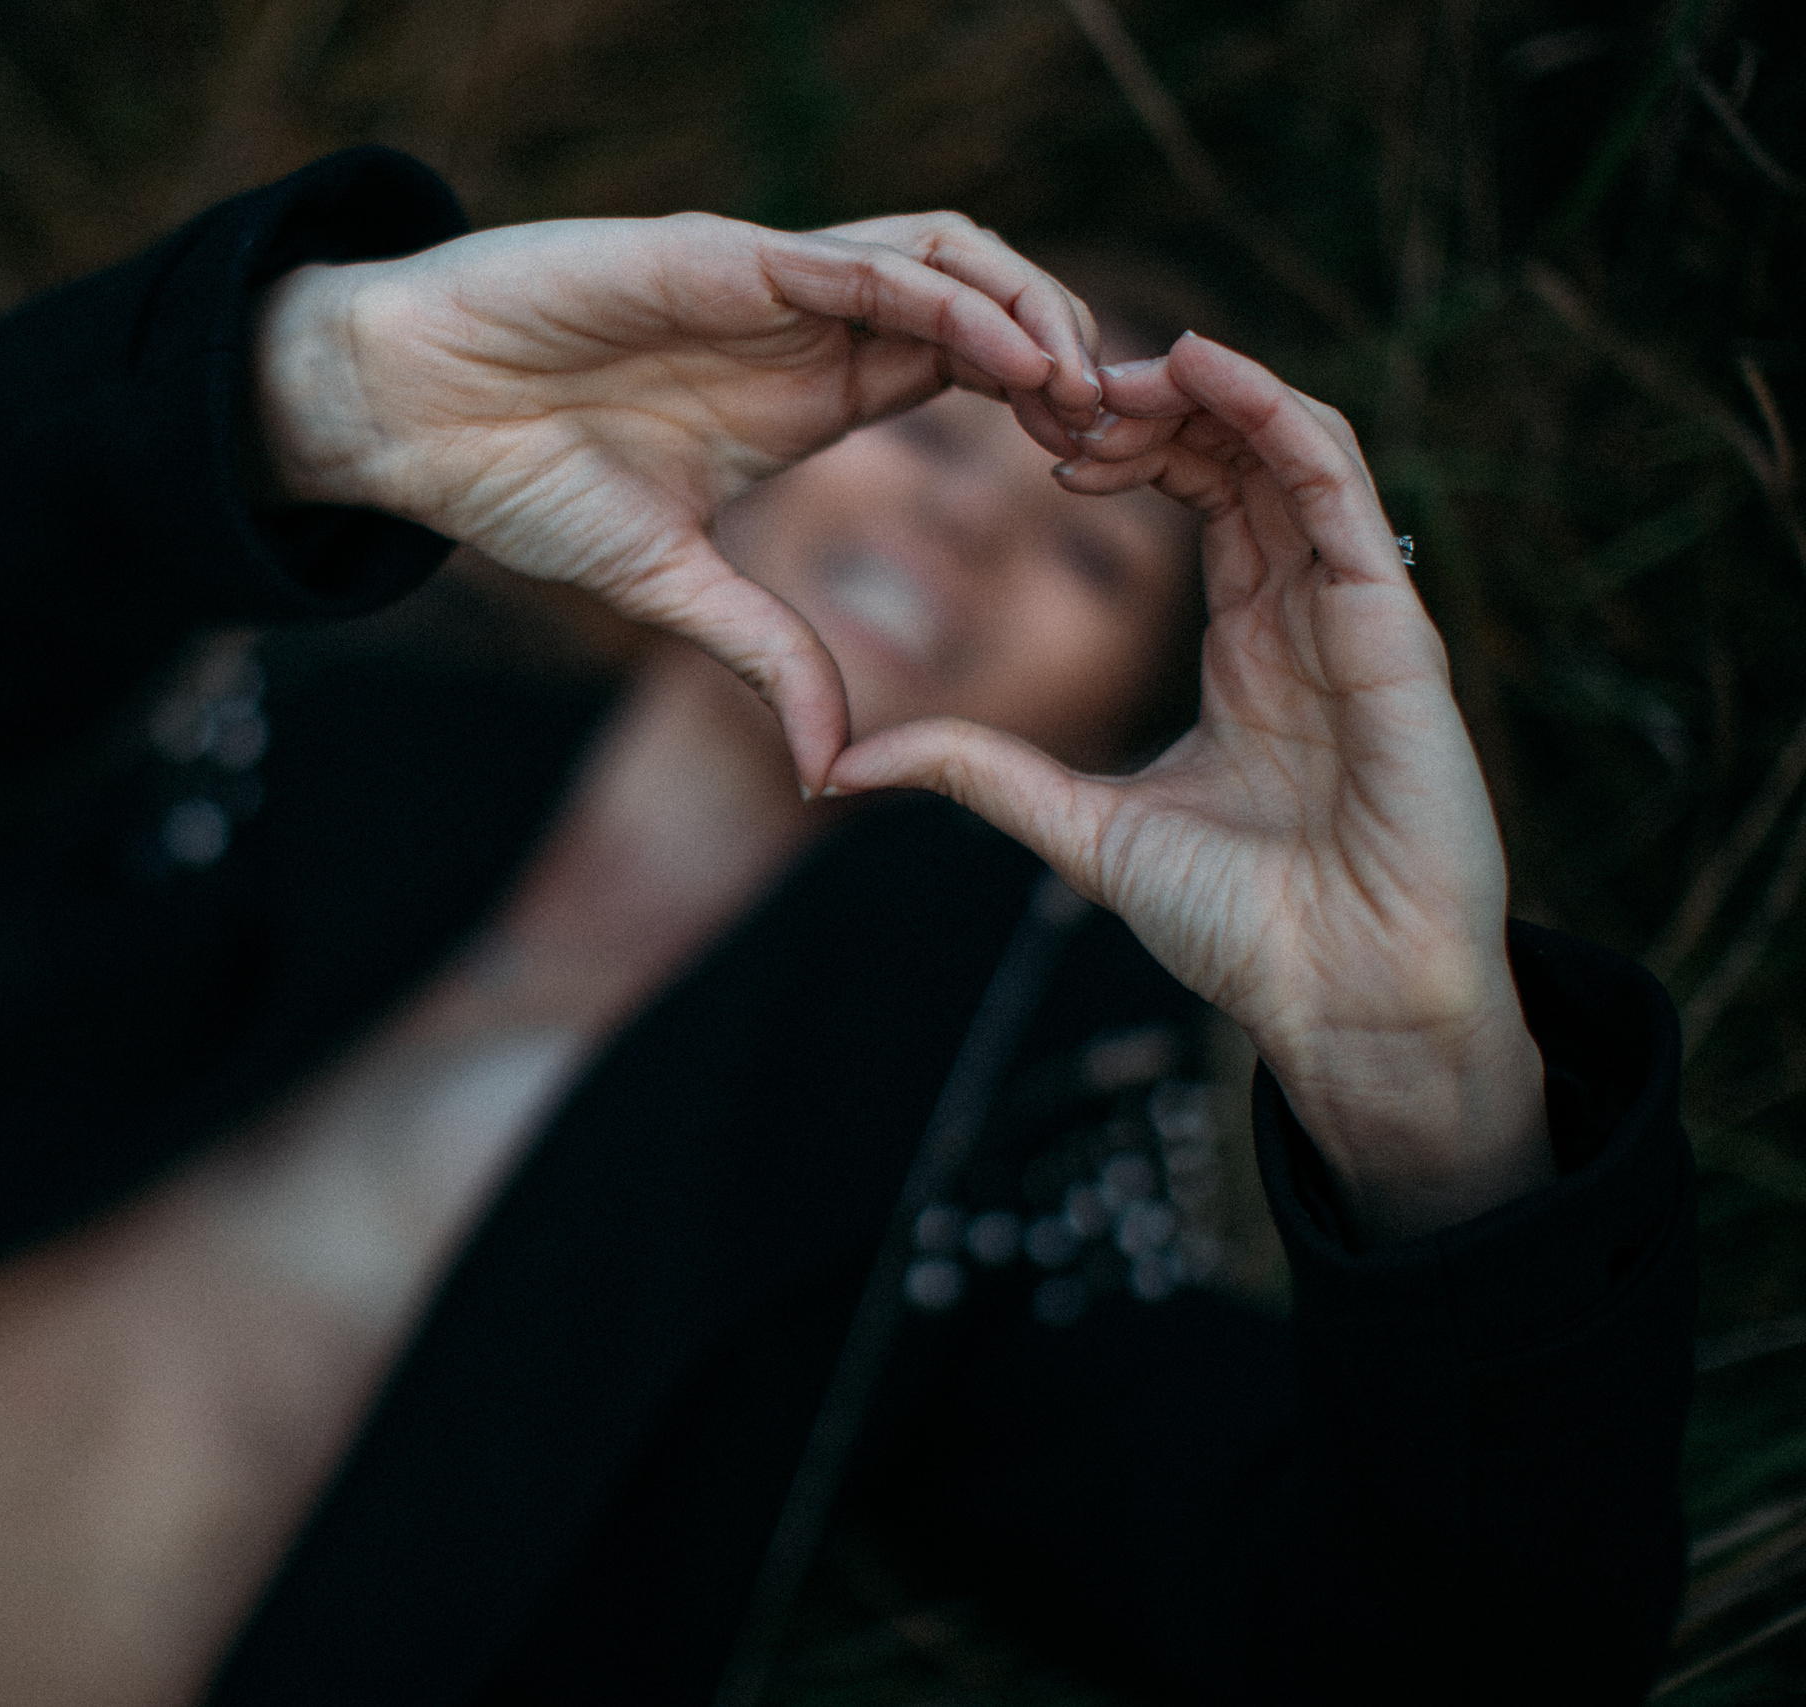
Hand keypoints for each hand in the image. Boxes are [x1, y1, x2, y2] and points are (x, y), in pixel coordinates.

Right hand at [253, 212, 1102, 788]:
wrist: (403, 413)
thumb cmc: (514, 479)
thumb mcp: (666, 587)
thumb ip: (761, 654)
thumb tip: (824, 772)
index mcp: (810, 389)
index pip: (970, 368)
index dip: (1046, 406)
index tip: (1101, 477)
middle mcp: (807, 323)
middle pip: (986, 301)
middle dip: (1071, 354)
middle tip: (1126, 434)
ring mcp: (770, 281)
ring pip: (948, 257)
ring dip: (1034, 310)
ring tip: (1082, 389)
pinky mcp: (722, 256)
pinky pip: (867, 260)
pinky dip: (952, 297)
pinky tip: (1008, 356)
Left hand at [827, 334, 1551, 1244]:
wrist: (1341, 1003)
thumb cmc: (1239, 928)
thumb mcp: (1077, 827)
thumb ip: (977, 774)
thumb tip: (842, 767)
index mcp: (1249, 642)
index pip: (1198, 498)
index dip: (1123, 449)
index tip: (1037, 436)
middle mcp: (1307, 612)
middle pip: (1239, 455)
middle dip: (1153, 405)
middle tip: (1057, 386)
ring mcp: (1355, 612)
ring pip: (1292, 447)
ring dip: (1207, 389)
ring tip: (1115, 364)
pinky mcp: (1394, 626)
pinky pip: (1340, 486)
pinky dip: (1277, 414)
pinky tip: (1204, 366)